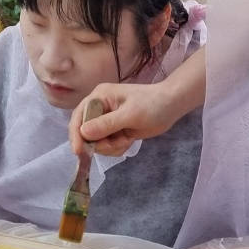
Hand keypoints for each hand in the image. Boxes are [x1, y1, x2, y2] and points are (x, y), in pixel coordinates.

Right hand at [67, 82, 182, 156]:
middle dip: (100, 143)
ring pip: (96, 142)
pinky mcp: (114, 131)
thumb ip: (106, 124)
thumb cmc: (152, 104)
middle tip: (117, 144)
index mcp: (99, 97)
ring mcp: (106, 121)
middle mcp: (99, 108)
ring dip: (110, 146)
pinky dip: (116, 147)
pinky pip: (107, 145)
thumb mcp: (130, 114)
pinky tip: (129, 140)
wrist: (171, 106)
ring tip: (127, 140)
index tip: (79, 152)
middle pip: (85, 133)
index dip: (76, 134)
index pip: (79, 116)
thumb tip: (83, 132)